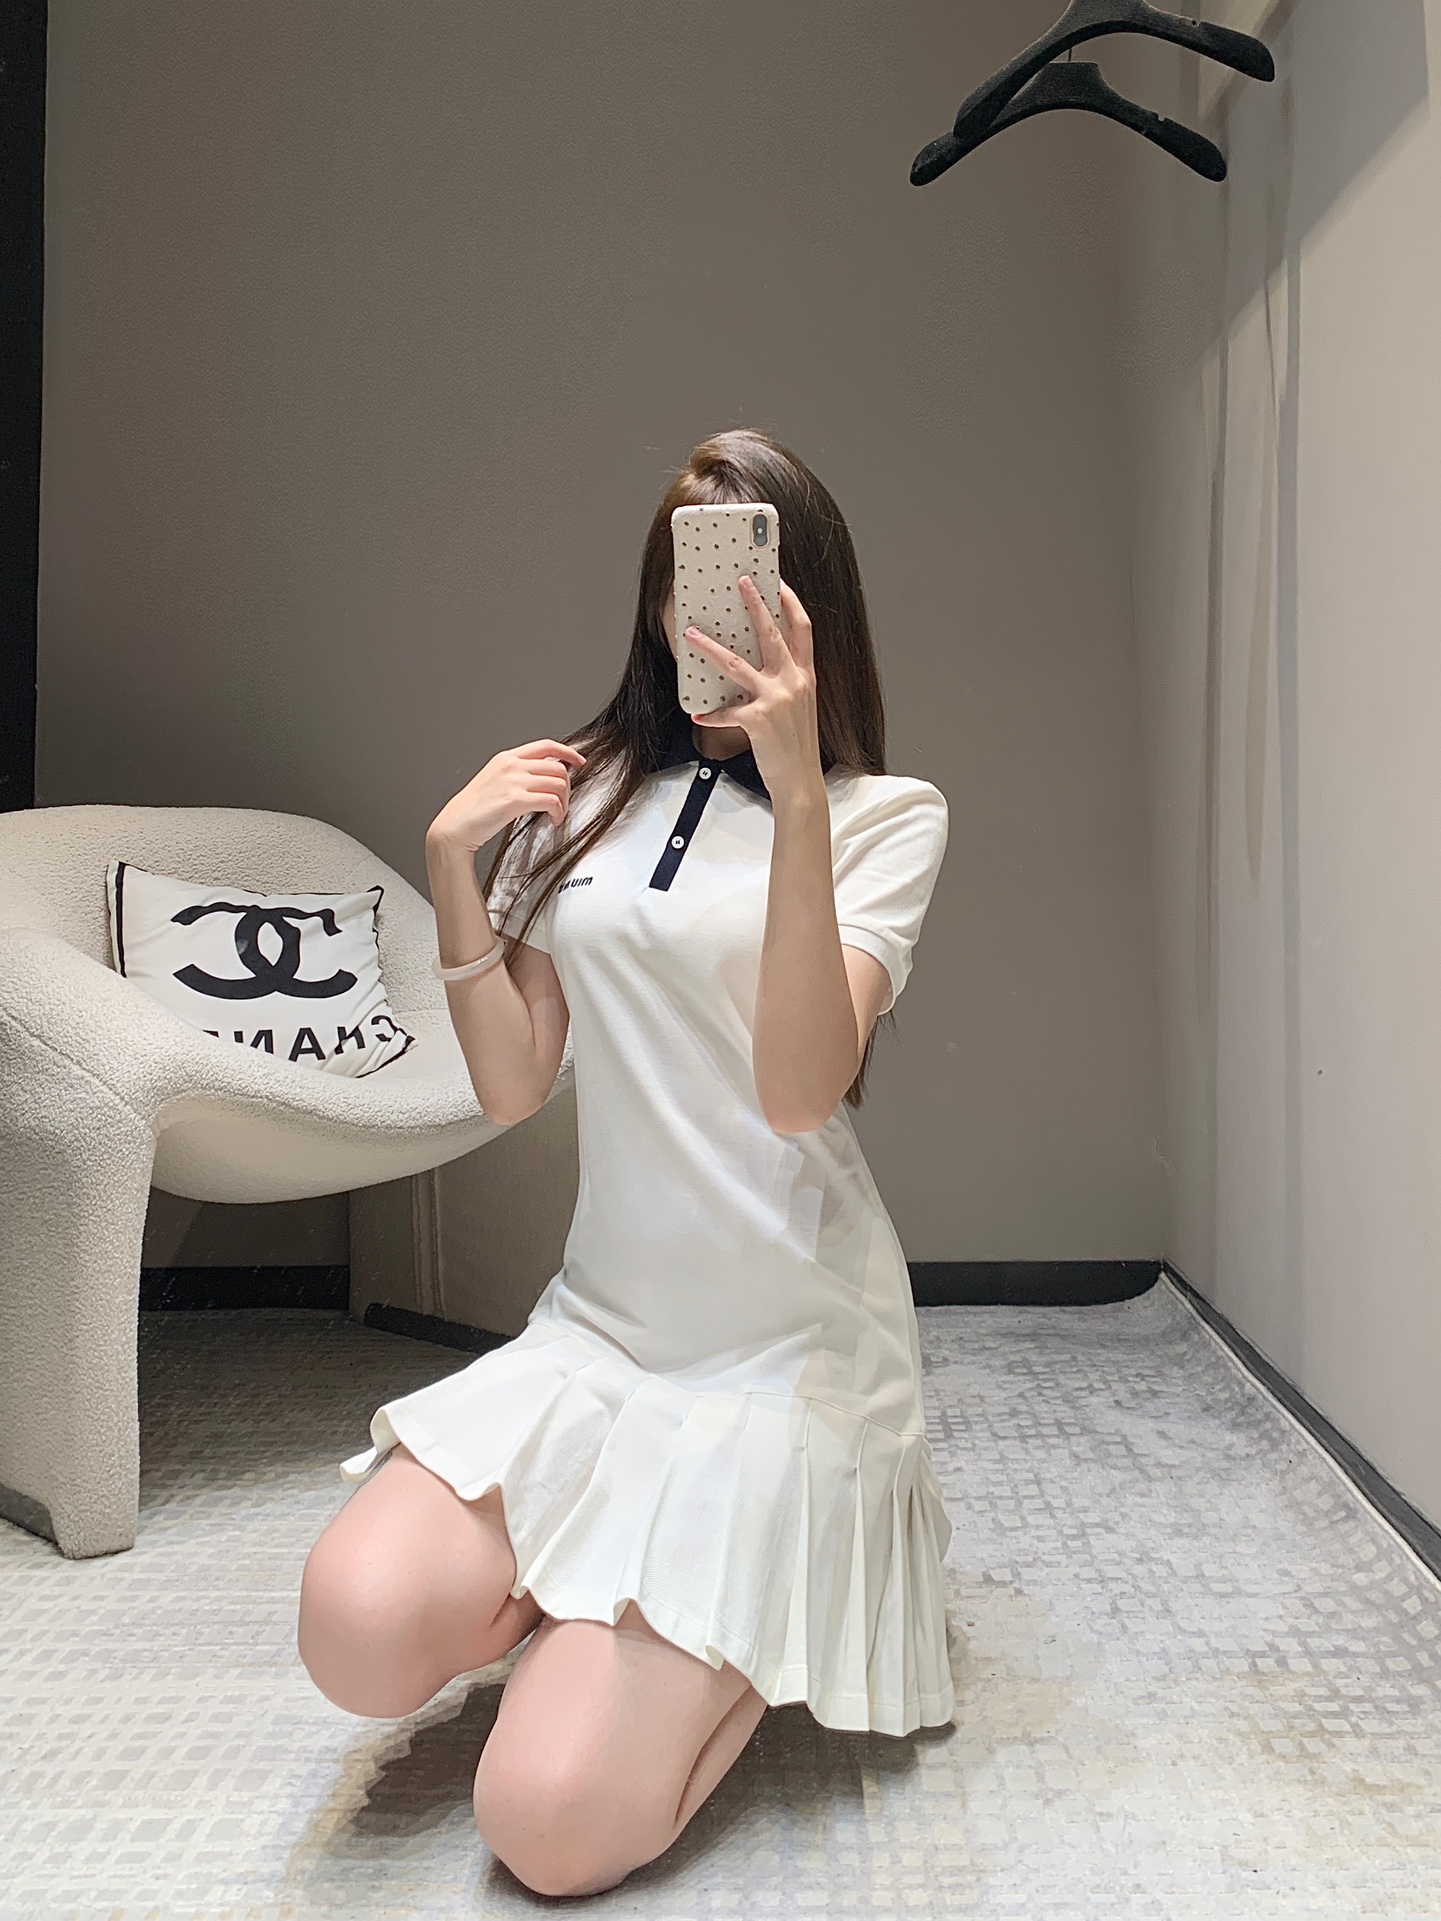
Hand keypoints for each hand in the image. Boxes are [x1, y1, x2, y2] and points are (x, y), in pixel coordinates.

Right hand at [426, 738, 585, 854]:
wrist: (455, 827)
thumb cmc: (474, 810)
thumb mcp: (496, 781)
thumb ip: (518, 775)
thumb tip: (544, 778)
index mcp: (506, 758)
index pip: (546, 745)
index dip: (568, 752)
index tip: (580, 762)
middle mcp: (511, 766)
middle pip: (558, 767)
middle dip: (568, 787)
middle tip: (563, 803)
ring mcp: (512, 781)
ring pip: (559, 784)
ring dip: (564, 803)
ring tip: (557, 815)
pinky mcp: (514, 800)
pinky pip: (551, 801)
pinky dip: (558, 812)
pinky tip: (553, 820)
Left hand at [686, 578, 821, 800]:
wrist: (800, 780)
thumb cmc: (796, 745)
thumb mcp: (800, 707)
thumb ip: (787, 682)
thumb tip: (761, 665)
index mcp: (805, 676)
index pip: (802, 630)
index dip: (791, 603)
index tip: (778, 584)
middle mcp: (794, 682)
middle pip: (772, 633)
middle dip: (755, 604)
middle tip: (741, 582)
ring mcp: (777, 699)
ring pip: (737, 664)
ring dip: (711, 648)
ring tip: (691, 633)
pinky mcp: (758, 720)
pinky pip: (727, 712)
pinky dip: (711, 713)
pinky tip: (697, 713)